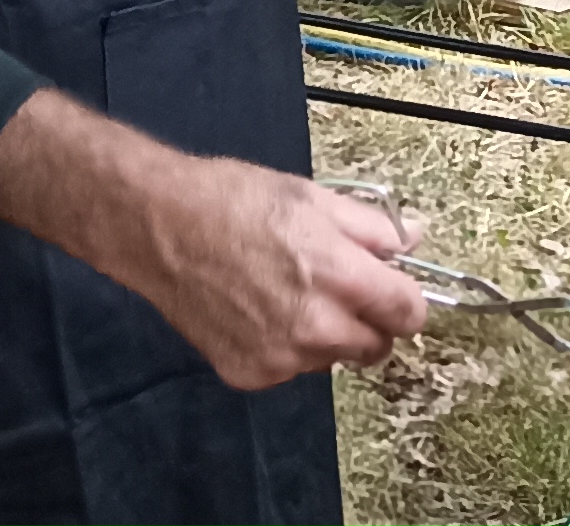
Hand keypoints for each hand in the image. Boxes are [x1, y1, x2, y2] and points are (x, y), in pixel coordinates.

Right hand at [0, 92, 424, 388]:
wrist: (157, 225)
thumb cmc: (232, 200)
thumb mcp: (311, 196)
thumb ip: (370, 227)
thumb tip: (412, 239)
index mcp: (336, 274)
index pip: (409, 313)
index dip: (405, 298)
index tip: (390, 288)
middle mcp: (313, 325)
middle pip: (377, 347)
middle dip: (368, 321)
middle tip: (339, 290)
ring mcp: (280, 357)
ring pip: (333, 360)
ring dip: (326, 335)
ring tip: (286, 293)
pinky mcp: (250, 374)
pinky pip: (290, 368)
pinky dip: (285, 347)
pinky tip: (256, 310)